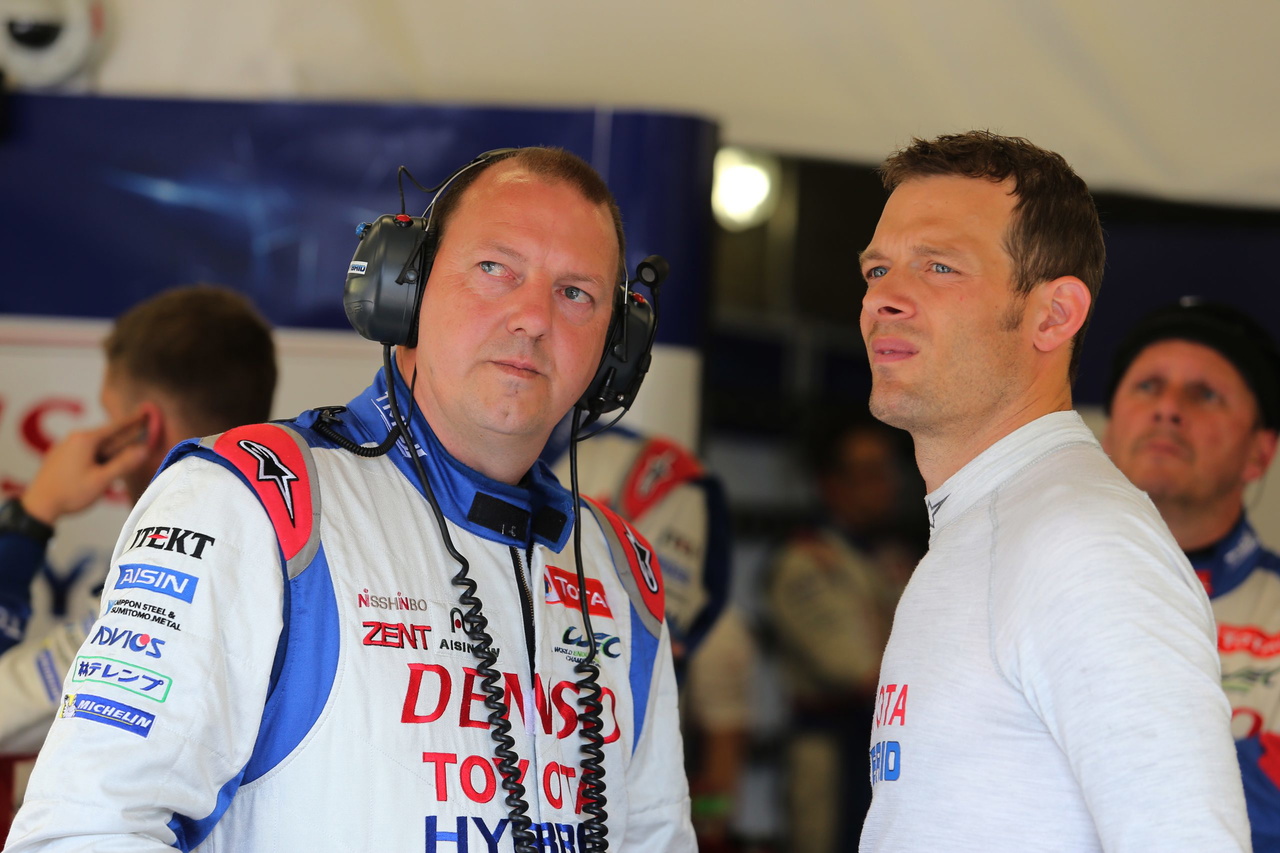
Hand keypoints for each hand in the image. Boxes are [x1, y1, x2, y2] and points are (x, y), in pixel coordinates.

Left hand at [21, 414, 151, 524]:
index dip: (134, 421)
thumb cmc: (71, 493)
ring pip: (97, 446)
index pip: (116, 427)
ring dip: (114, 449)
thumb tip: (144, 450)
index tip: (145, 412)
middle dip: (126, 436)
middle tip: (143, 430)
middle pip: (107, 436)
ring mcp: (66, 448)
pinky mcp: (61, 458)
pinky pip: (86, 452)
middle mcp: (74, 440)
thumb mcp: (102, 480)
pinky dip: (101, 455)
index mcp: (86, 440)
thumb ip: (124, 464)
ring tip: (128, 451)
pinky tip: (106, 463)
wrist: (39, 505)